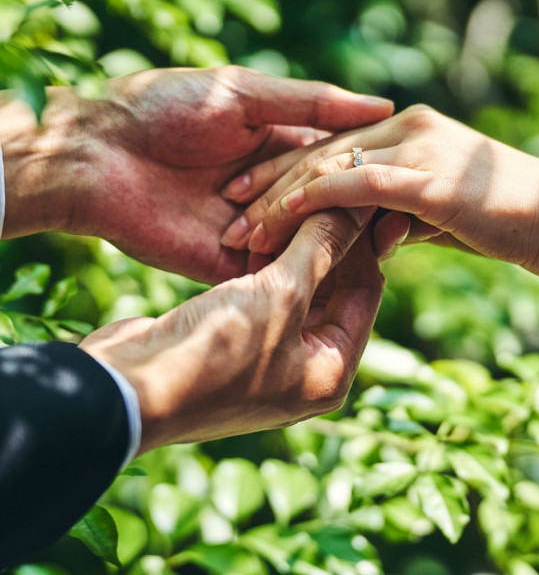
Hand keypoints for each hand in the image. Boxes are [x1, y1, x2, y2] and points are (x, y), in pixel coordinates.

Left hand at [0, 66, 392, 282]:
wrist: (97, 153)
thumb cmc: (166, 109)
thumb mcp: (245, 93)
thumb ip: (311, 104)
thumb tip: (382, 106)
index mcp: (276, 145)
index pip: (336, 164)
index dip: (369, 174)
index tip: (408, 183)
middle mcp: (269, 189)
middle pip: (326, 207)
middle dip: (359, 217)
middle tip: (403, 228)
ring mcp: (250, 227)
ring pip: (304, 242)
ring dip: (338, 247)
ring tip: (383, 254)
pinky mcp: (226, 262)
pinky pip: (272, 271)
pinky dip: (300, 272)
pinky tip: (338, 276)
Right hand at [81, 207, 382, 451]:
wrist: (128, 387)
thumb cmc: (216, 350)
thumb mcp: (281, 295)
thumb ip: (321, 248)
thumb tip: (358, 209)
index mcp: (331, 373)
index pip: (367, 292)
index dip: (362, 241)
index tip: (355, 197)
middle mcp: (305, 371)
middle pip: (334, 291)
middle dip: (327, 244)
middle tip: (323, 194)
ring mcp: (267, 359)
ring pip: (297, 290)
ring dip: (294, 250)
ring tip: (293, 204)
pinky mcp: (234, 343)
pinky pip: (264, 296)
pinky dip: (265, 265)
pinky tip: (260, 231)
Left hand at [220, 105, 538, 277]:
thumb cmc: (509, 217)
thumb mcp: (443, 213)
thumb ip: (401, 214)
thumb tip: (371, 237)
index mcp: (405, 131)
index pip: (331, 151)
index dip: (285, 174)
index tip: (248, 202)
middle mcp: (403, 129)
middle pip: (318, 155)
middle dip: (270, 186)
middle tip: (230, 214)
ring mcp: (414, 147)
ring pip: (326, 168)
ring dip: (280, 200)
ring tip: (242, 231)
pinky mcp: (424, 176)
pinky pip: (352, 186)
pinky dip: (312, 203)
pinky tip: (279, 224)